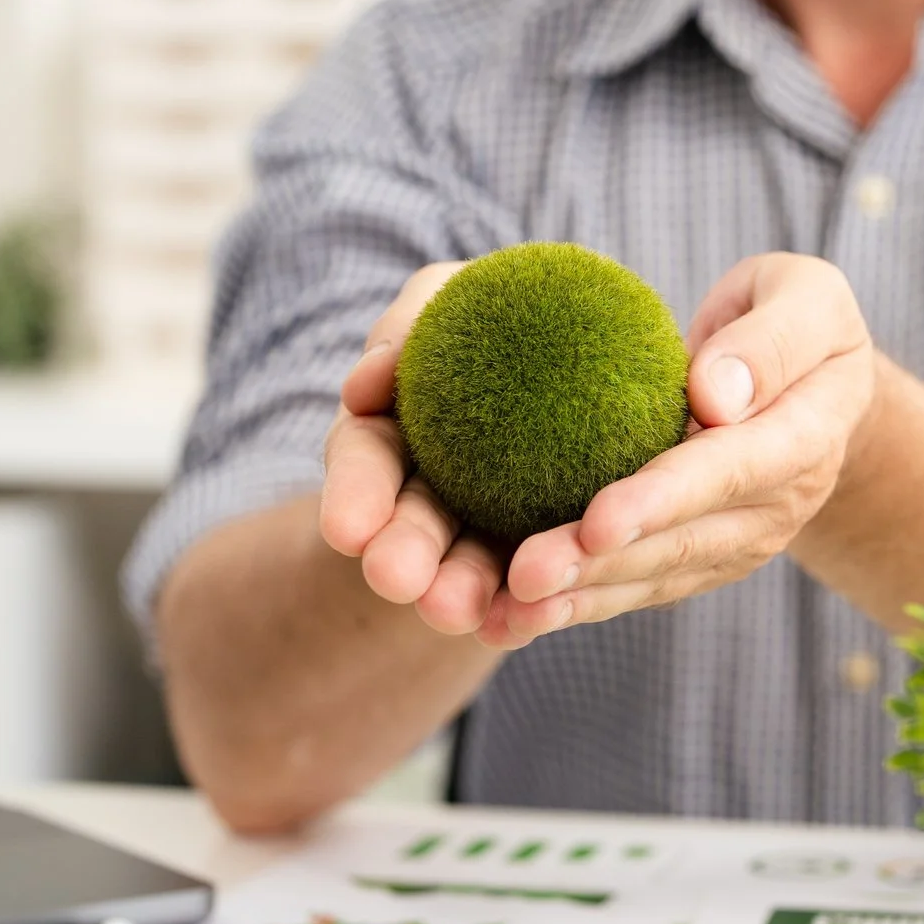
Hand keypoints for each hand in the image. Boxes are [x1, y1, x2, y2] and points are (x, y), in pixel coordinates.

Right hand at [319, 261, 508, 636]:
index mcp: (392, 431)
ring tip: (454, 611)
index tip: (346, 528)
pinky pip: (532, 586)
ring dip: (457, 589)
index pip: (364, 459)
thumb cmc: (496, 310)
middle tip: (396, 577)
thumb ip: (410, 323)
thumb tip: (369, 382)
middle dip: (402, 553)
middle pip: (413, 526)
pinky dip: (519, 607)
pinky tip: (514, 624)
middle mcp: (432, 491)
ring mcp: (487, 529)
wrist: (578, 359)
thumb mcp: (443, 300)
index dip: (353, 492)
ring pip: (469, 565)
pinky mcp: (544, 555)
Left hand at [483, 252, 876, 646]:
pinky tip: (510, 620)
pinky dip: (577, 604)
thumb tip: (715, 397)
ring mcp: (739, 540)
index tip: (597, 520)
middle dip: (601, 564)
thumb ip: (772, 340)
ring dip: (579, 600)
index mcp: (805, 433)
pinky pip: (638, 585)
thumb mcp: (804, 297)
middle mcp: (776, 504)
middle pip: (681, 540)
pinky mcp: (703, 557)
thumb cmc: (798, 317)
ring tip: (505, 615)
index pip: (729, 468)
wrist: (822, 385)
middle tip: (525, 577)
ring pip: (654, 577)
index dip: (663, 497)